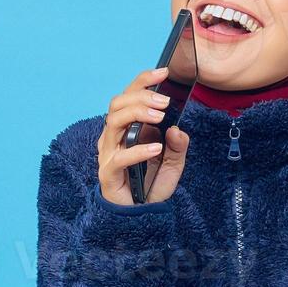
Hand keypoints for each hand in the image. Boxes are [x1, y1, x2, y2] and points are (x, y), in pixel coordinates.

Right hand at [98, 65, 191, 205]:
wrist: (141, 215)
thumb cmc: (151, 185)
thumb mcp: (173, 163)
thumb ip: (178, 146)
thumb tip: (177, 129)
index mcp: (127, 128)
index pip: (129, 96)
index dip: (143, 81)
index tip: (164, 71)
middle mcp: (114, 137)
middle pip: (118, 104)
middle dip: (141, 96)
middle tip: (165, 102)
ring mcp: (109, 154)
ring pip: (114, 123)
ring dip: (137, 114)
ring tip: (160, 117)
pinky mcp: (109, 173)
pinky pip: (120, 158)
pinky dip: (139, 150)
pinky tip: (156, 148)